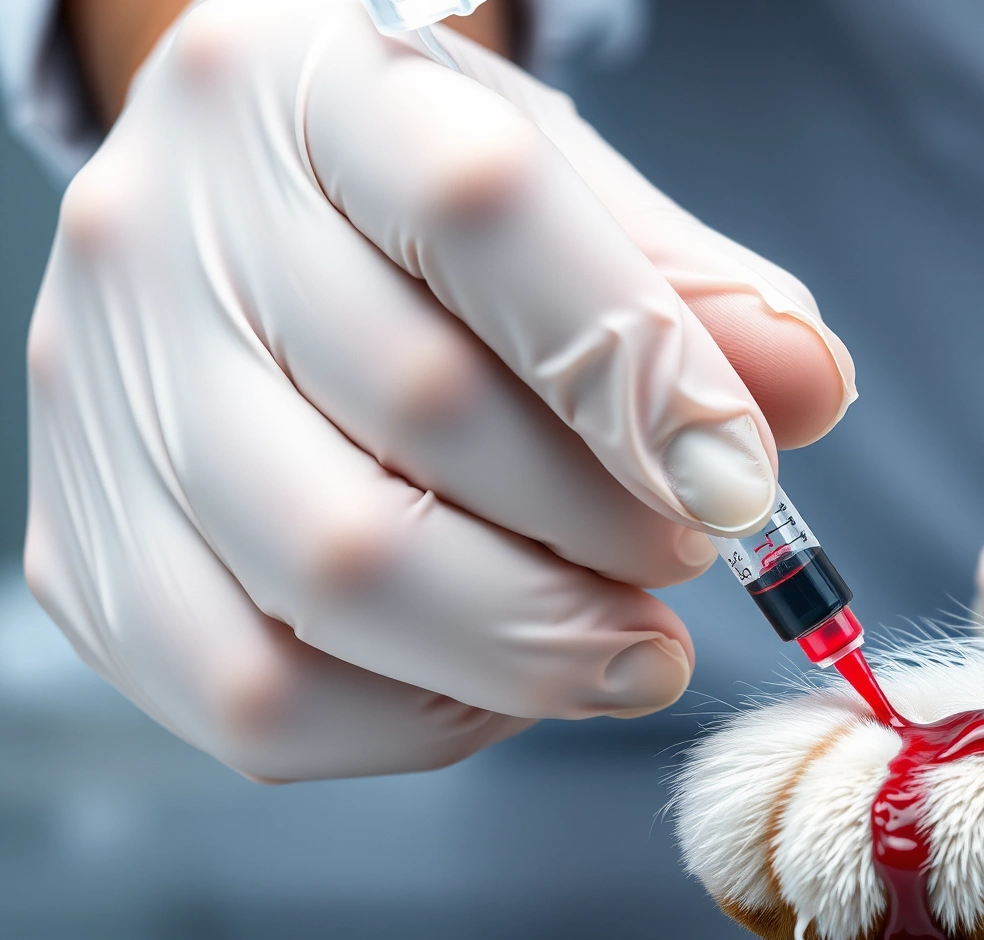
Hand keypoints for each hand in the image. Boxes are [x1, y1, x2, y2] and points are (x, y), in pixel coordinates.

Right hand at [26, 0, 855, 780]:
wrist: (241, 233)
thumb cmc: (426, 212)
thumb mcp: (570, 193)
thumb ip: (691, 288)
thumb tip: (803, 390)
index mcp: (306, 86)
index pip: (478, 212)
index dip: (635, 368)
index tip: (741, 482)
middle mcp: (167, 227)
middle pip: (418, 412)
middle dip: (608, 524)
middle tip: (692, 552)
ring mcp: (102, 397)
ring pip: (337, 572)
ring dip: (535, 643)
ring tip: (631, 636)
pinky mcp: (89, 552)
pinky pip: (260, 698)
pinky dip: (424, 719)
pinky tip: (503, 675)